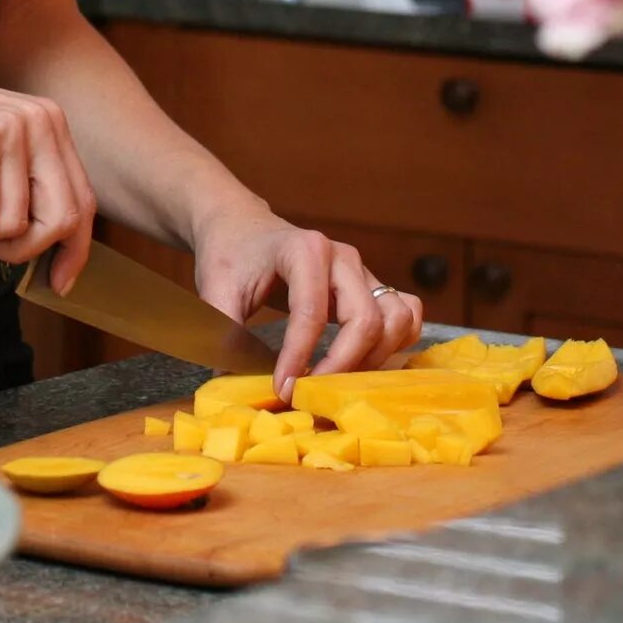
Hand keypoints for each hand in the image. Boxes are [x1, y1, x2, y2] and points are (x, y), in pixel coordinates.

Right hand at [0, 58, 97, 291]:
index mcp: (50, 124)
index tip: (58, 282)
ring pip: (14, 225)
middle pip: (58, 221)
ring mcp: (10, 128)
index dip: (74, 251)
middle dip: (17, 251)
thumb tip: (45, 246)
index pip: (82, 202)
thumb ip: (22, 184)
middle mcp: (40, 121)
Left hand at [189, 203, 422, 394]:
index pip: (312, 313)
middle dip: (341, 366)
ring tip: (337, 381)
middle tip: (310, 394)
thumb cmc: (230, 256)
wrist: (243, 228)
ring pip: (395, 319)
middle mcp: (343, 258)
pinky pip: (405, 314)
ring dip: (373, 359)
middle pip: (366, 320)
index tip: (282, 389)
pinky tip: (365, 362)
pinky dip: (396, 343)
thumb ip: (225, 333)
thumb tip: (236, 384)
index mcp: (305, 251)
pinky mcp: (372, 285)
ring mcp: (363, 271)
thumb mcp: (216, 290)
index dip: (298, 358)